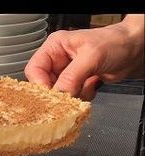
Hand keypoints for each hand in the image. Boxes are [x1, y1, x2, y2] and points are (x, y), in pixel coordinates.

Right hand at [25, 15, 143, 99]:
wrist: (134, 51)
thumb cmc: (115, 43)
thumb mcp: (91, 57)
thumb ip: (72, 76)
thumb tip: (58, 94)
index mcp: (55, 47)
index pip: (35, 70)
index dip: (41, 85)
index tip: (52, 95)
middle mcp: (58, 61)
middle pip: (46, 86)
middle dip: (60, 93)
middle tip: (73, 92)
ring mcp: (67, 74)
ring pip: (59, 95)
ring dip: (74, 95)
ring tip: (88, 83)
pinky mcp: (77, 85)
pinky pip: (71, 99)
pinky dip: (82, 97)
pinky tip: (93, 85)